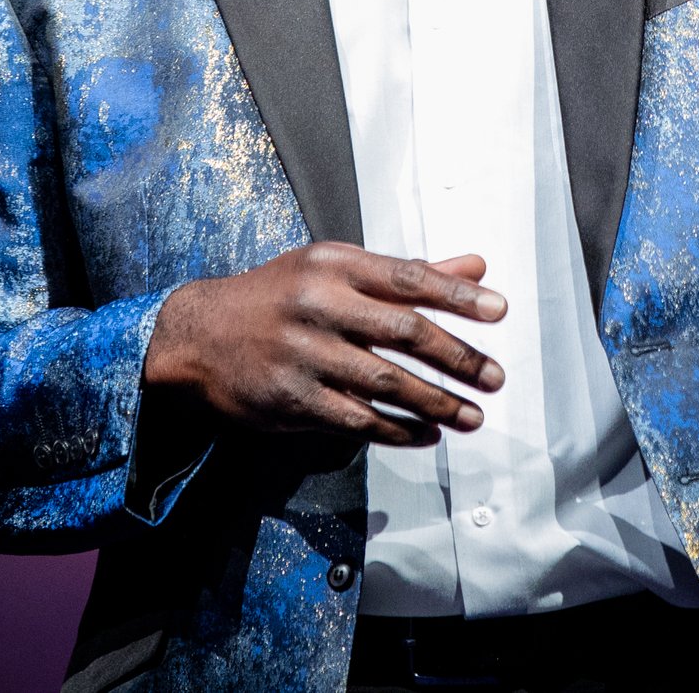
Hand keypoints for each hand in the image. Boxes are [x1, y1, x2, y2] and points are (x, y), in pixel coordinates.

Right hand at [143, 244, 506, 446]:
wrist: (199, 335)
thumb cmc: (279, 297)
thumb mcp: (334, 270)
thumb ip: (405, 274)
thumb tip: (475, 266)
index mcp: (333, 264)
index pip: (409, 278)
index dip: (457, 296)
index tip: (499, 312)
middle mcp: (318, 303)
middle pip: (404, 332)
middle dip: (457, 357)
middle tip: (494, 377)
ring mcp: (303, 353)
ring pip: (385, 382)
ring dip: (436, 403)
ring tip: (472, 416)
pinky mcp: (292, 398)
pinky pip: (357, 418)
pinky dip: (398, 430)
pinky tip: (427, 435)